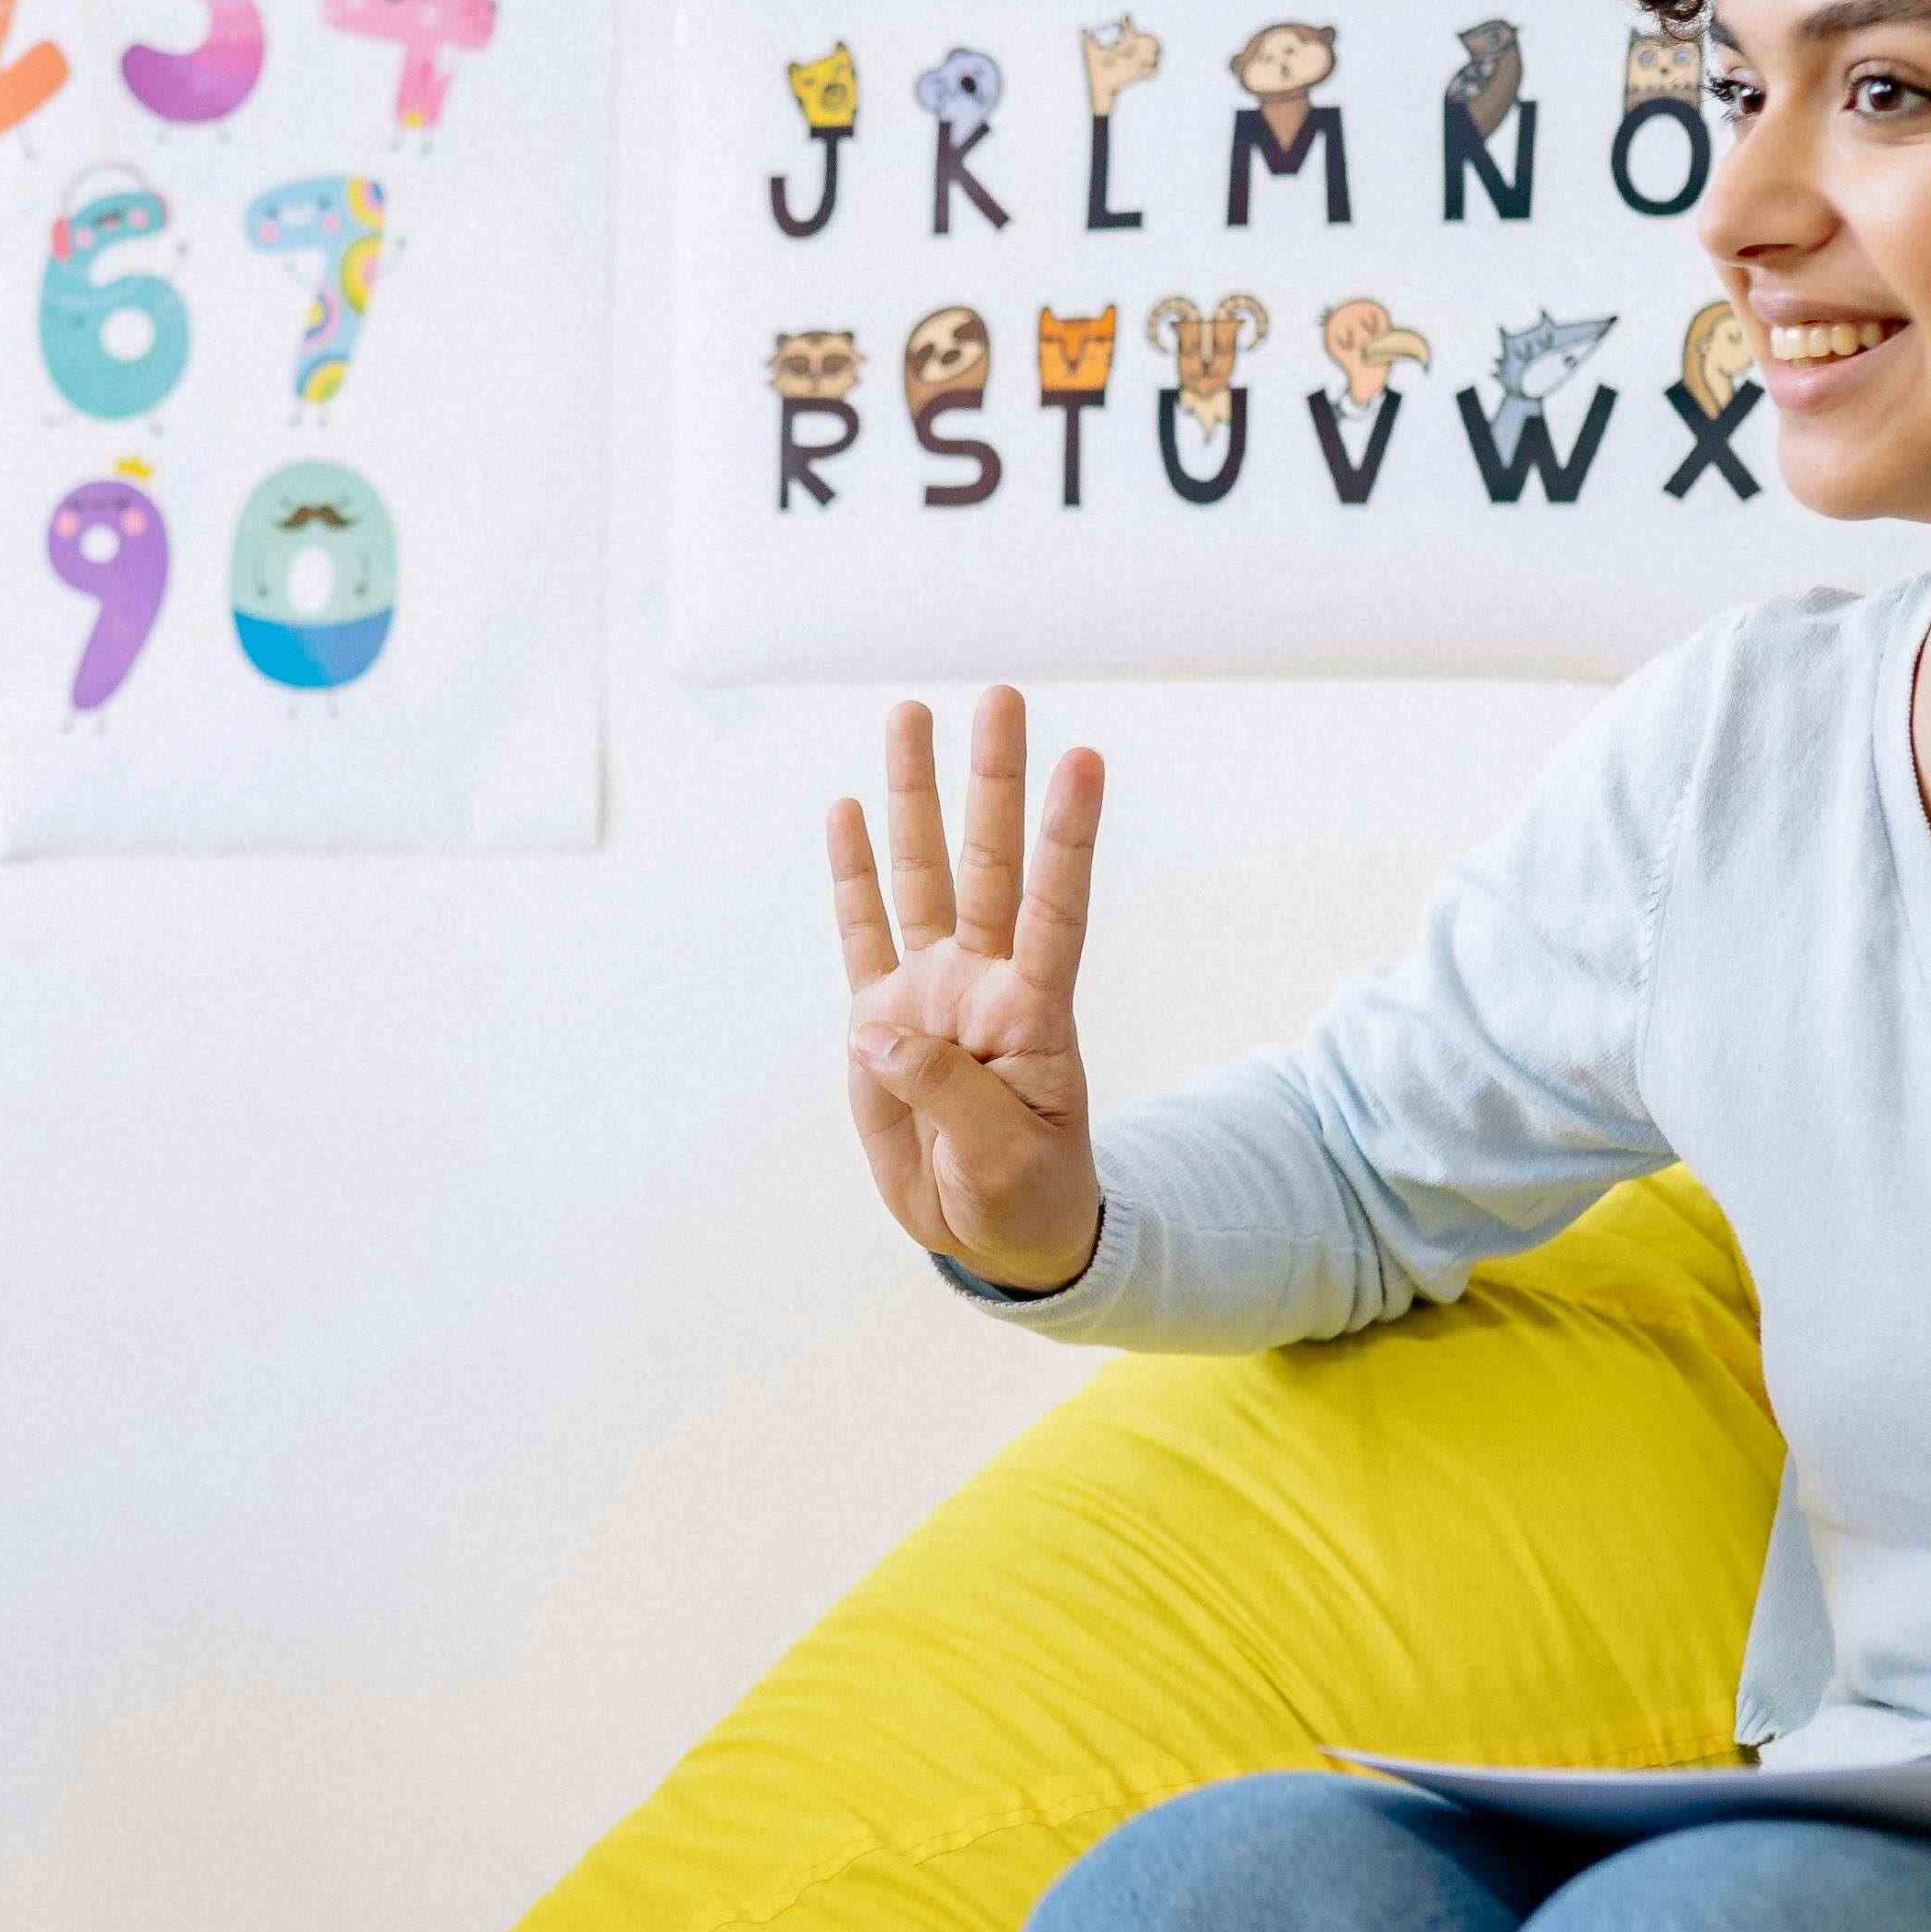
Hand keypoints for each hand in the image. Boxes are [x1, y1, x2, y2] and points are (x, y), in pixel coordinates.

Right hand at [831, 688, 1108, 1290]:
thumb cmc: (1024, 1199)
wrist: (996, 1235)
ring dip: (915, 797)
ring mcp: (932, 997)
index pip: (1056, 911)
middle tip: (1000, 696)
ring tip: (911, 714)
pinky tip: (846, 809)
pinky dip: (853, 873)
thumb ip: (949, 1095)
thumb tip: (882, 1030)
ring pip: (922, 878)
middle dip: (992, 781)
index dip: (1067, 838)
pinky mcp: (882, 1024)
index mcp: (1033, 1017)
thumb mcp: (1002, 1164)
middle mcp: (984, 987)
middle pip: (988, 866)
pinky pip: (863, 932)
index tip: (1083, 759)